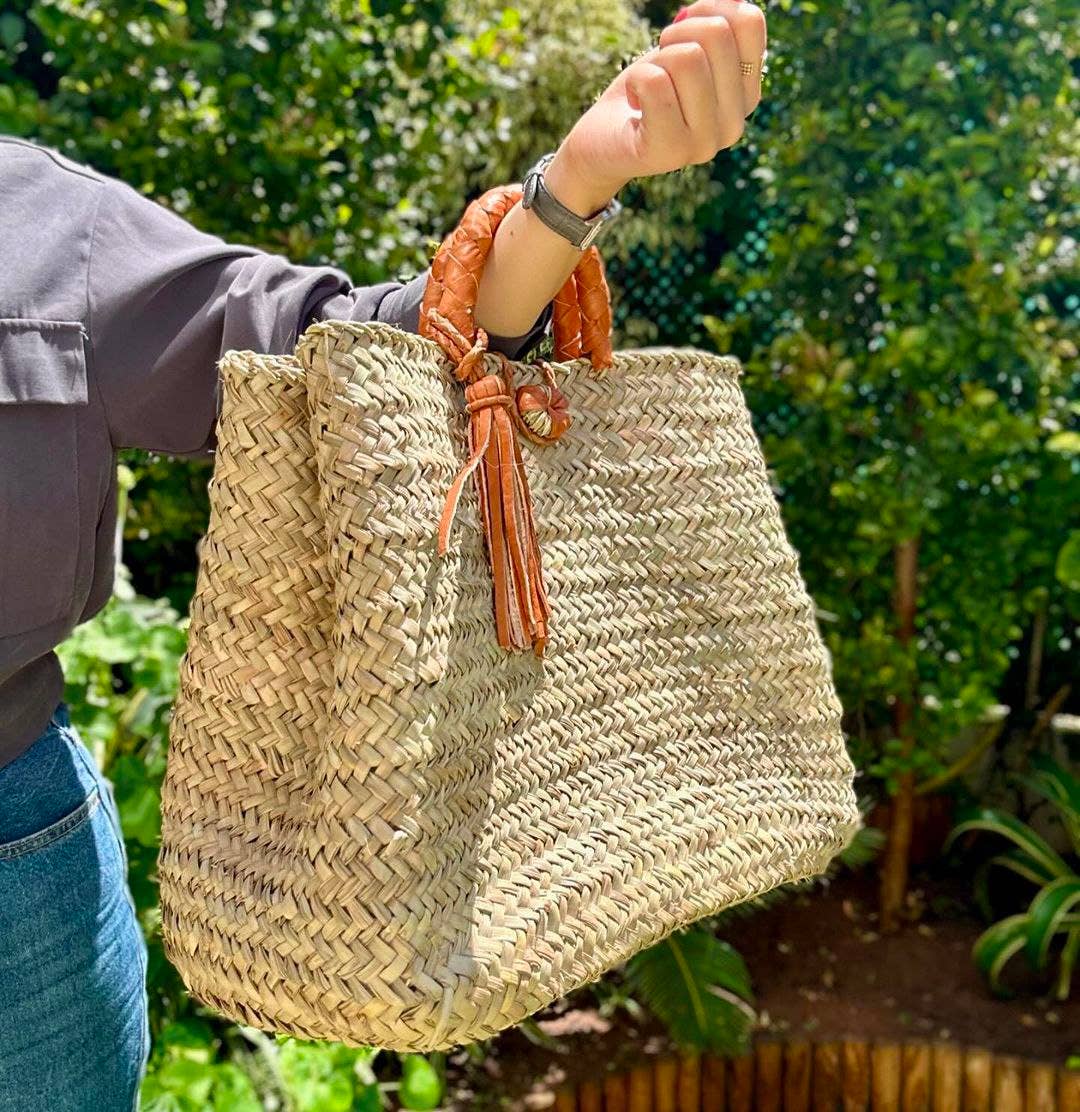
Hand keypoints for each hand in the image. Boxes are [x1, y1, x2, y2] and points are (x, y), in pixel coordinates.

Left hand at [544, 0, 766, 216]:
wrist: (604, 143)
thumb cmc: (646, 91)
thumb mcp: (684, 52)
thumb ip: (714, 27)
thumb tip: (735, 0)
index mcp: (745, 97)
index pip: (750, 23)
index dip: (710, 9)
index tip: (683, 32)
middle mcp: (733, 125)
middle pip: (716, 34)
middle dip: (676, 35)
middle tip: (659, 64)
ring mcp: (705, 143)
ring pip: (687, 58)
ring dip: (655, 62)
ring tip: (647, 87)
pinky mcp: (671, 150)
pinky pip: (655, 82)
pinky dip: (635, 80)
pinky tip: (635, 101)